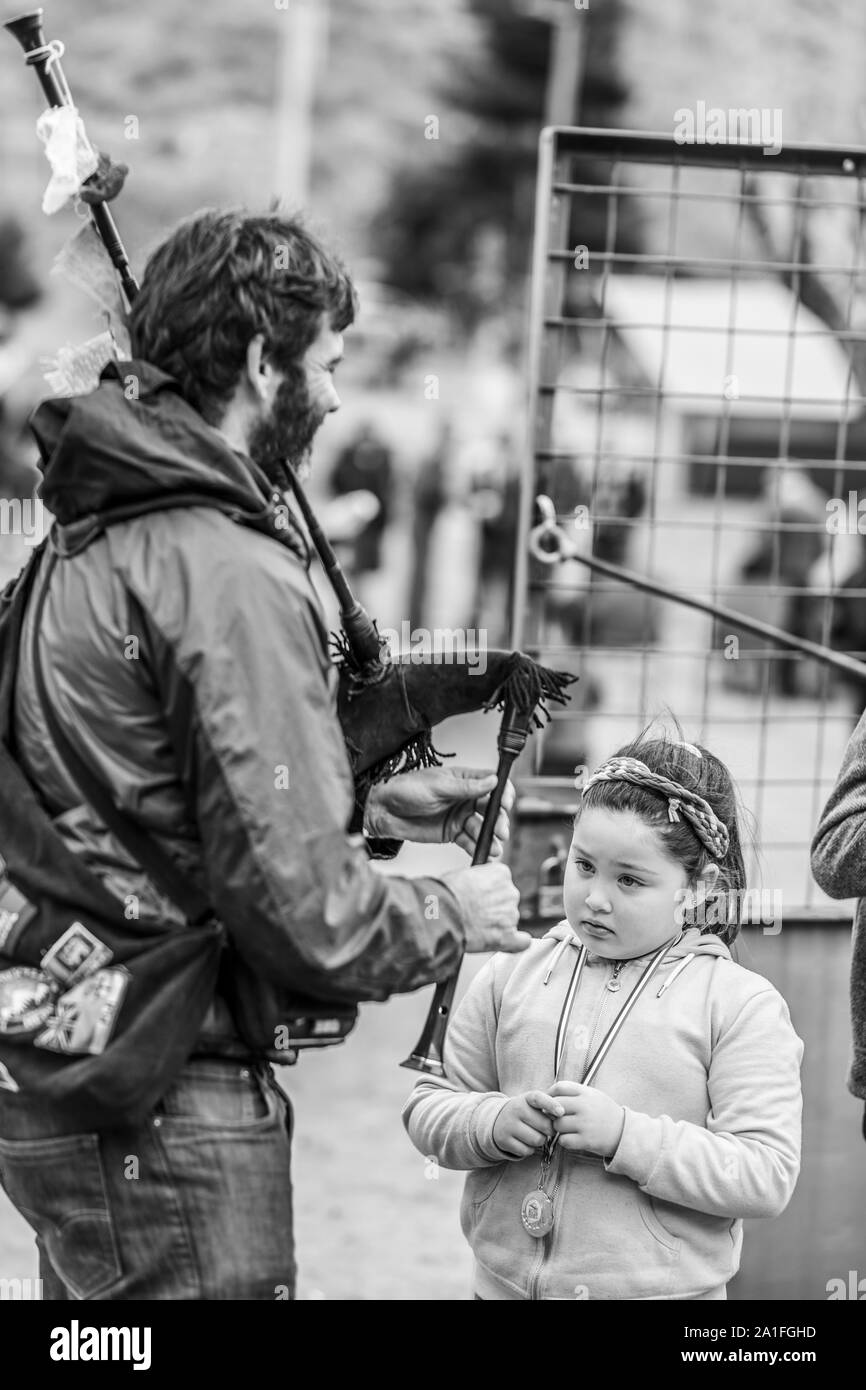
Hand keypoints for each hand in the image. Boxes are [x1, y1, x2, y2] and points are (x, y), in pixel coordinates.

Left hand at [363, 767, 514, 855]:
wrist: (383, 810)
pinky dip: (477, 848)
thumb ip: (466, 787)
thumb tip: (493, 781)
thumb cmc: (406, 789)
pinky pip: (469, 841)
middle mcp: (465, 799)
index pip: (492, 784)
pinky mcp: (452, 834)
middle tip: (500, 831)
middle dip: (498, 821)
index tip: (505, 804)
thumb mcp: (437, 786)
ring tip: (494, 847)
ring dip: (490, 837)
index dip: (503, 794)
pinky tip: (483, 853)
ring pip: (482, 828)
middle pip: (491, 809)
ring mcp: (460, 817)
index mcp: (464, 780)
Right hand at [444, 862, 530, 953]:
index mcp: (501, 873)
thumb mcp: (463, 874)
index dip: (489, 890)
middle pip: (507, 900)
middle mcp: (510, 893)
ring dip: (496, 924)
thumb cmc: (446, 894)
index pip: (502, 881)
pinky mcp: (508, 937)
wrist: (441, 915)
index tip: (480, 895)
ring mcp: (511, 915)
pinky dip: (516, 944)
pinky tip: (507, 943)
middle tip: (476, 912)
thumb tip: (479, 886)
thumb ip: (479, 878)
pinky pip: (521, 942)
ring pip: (509, 920)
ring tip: (475, 927)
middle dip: (494, 907)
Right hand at [492, 1091, 564, 1157]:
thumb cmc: (525, 1112)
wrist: (498, 1119)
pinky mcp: (504, 1140)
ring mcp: (508, 1125)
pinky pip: (527, 1151)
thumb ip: (549, 1107)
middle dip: (550, 1130)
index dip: (551, 1105)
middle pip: (545, 1126)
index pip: (539, 1098)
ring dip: (540, 1141)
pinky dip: (529, 1149)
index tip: (561, 1112)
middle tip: (546, 1129)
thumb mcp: (534, 1104)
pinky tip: (525, 1141)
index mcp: (526, 1098)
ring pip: (537, 1140)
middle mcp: (516, 1109)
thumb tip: (561, 1115)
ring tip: (534, 1134)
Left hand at [549, 1081, 625, 1158]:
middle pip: (555, 1105)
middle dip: (552, 1112)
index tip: (550, 1101)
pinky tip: (572, 1138)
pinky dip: (564, 1141)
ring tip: (567, 1129)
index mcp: (587, 1093)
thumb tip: (549, 1096)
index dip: (550, 1093)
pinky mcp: (587, 1140)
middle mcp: (585, 1106)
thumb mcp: (594, 1096)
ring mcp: (586, 1124)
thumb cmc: (605, 1114)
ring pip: (557, 1124)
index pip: (560, 1087)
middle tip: (557, 1118)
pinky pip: (564, 1140)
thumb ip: (575, 1094)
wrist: (625, 1133)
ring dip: (558, 1128)